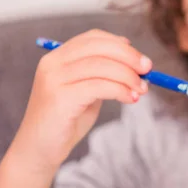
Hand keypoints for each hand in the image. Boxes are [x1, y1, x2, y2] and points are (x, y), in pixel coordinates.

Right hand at [13, 29, 151, 169]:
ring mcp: (54, 79)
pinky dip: (121, 90)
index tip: (140, 59)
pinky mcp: (60, 98)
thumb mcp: (87, 91)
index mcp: (58, 57)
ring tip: (142, 90)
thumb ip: (104, 75)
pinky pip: (99, 86)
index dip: (120, 45)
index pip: (93, 38)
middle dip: (129, 56)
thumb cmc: (67, 121)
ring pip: (102, 66)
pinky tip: (130, 98)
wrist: (40, 150)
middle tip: (148, 70)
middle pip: (98, 47)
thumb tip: (137, 64)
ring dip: (128, 76)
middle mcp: (53, 63)